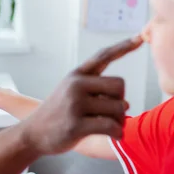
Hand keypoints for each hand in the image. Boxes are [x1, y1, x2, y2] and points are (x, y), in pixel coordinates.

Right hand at [18, 36, 142, 155]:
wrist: (33, 134)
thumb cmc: (58, 115)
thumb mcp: (70, 93)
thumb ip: (95, 91)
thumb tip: (126, 103)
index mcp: (77, 75)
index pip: (103, 56)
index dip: (123, 47)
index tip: (140, 38)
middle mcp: (76, 85)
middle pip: (119, 85)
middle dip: (121, 100)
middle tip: (112, 113)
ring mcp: (75, 104)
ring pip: (118, 107)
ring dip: (120, 120)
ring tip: (110, 126)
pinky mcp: (76, 125)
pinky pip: (111, 126)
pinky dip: (117, 132)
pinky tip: (114, 136)